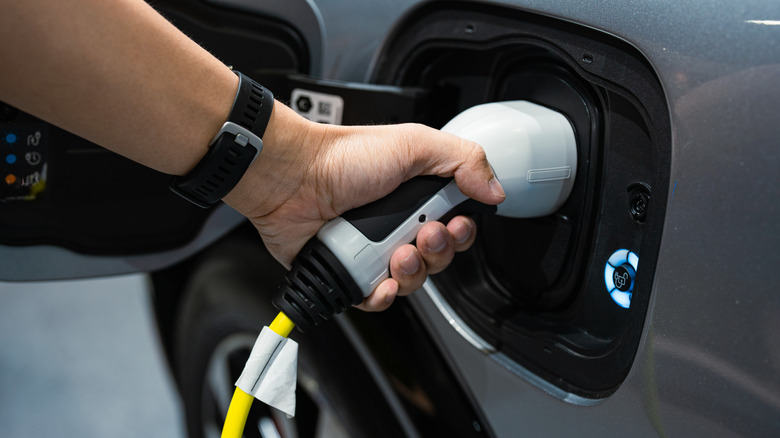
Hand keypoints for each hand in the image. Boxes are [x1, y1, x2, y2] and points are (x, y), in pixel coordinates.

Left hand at [224, 102, 504, 310]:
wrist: (293, 177)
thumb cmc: (344, 157)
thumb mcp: (415, 144)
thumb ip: (464, 160)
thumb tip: (495, 190)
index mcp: (415, 195)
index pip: (455, 226)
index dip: (461, 233)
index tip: (454, 224)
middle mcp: (396, 224)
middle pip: (437, 258)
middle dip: (437, 252)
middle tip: (422, 235)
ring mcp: (372, 250)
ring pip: (410, 282)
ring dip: (411, 273)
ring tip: (396, 254)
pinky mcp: (348, 273)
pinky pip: (375, 299)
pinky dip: (381, 296)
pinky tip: (379, 282)